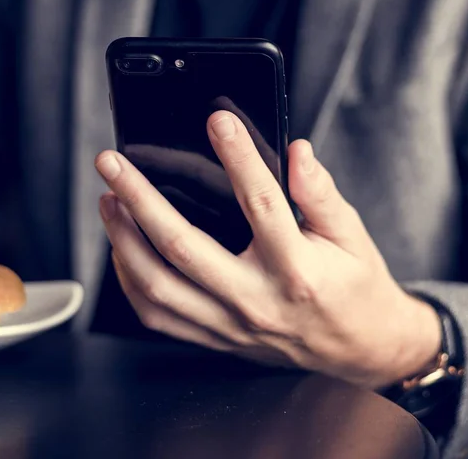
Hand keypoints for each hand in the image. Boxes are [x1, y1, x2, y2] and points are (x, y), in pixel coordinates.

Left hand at [95, 111, 440, 388]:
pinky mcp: (216, 338)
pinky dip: (131, 280)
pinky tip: (123, 249)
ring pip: (158, 286)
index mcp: (296, 269)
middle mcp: (256, 300)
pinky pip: (158, 315)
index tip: (217, 121)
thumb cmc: (355, 286)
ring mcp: (230, 325)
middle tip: (112, 163)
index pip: (260, 202)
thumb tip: (297, 152)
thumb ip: (320, 193)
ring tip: (108, 201)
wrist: (359, 347)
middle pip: (183, 246)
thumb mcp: (351, 234)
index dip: (238, 156)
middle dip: (139, 198)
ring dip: (123, 240)